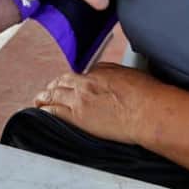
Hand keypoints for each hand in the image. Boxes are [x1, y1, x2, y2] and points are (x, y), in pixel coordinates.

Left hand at [34, 62, 154, 143]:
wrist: (149, 112)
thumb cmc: (148, 95)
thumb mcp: (133, 76)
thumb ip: (117, 76)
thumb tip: (113, 79)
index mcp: (101, 71)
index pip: (83, 74)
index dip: (77, 81)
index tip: (75, 86)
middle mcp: (87, 82)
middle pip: (63, 81)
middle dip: (55, 85)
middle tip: (49, 89)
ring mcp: (80, 99)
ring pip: (54, 94)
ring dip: (45, 96)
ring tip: (39, 100)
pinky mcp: (77, 117)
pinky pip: (54, 111)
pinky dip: (45, 110)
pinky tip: (40, 112)